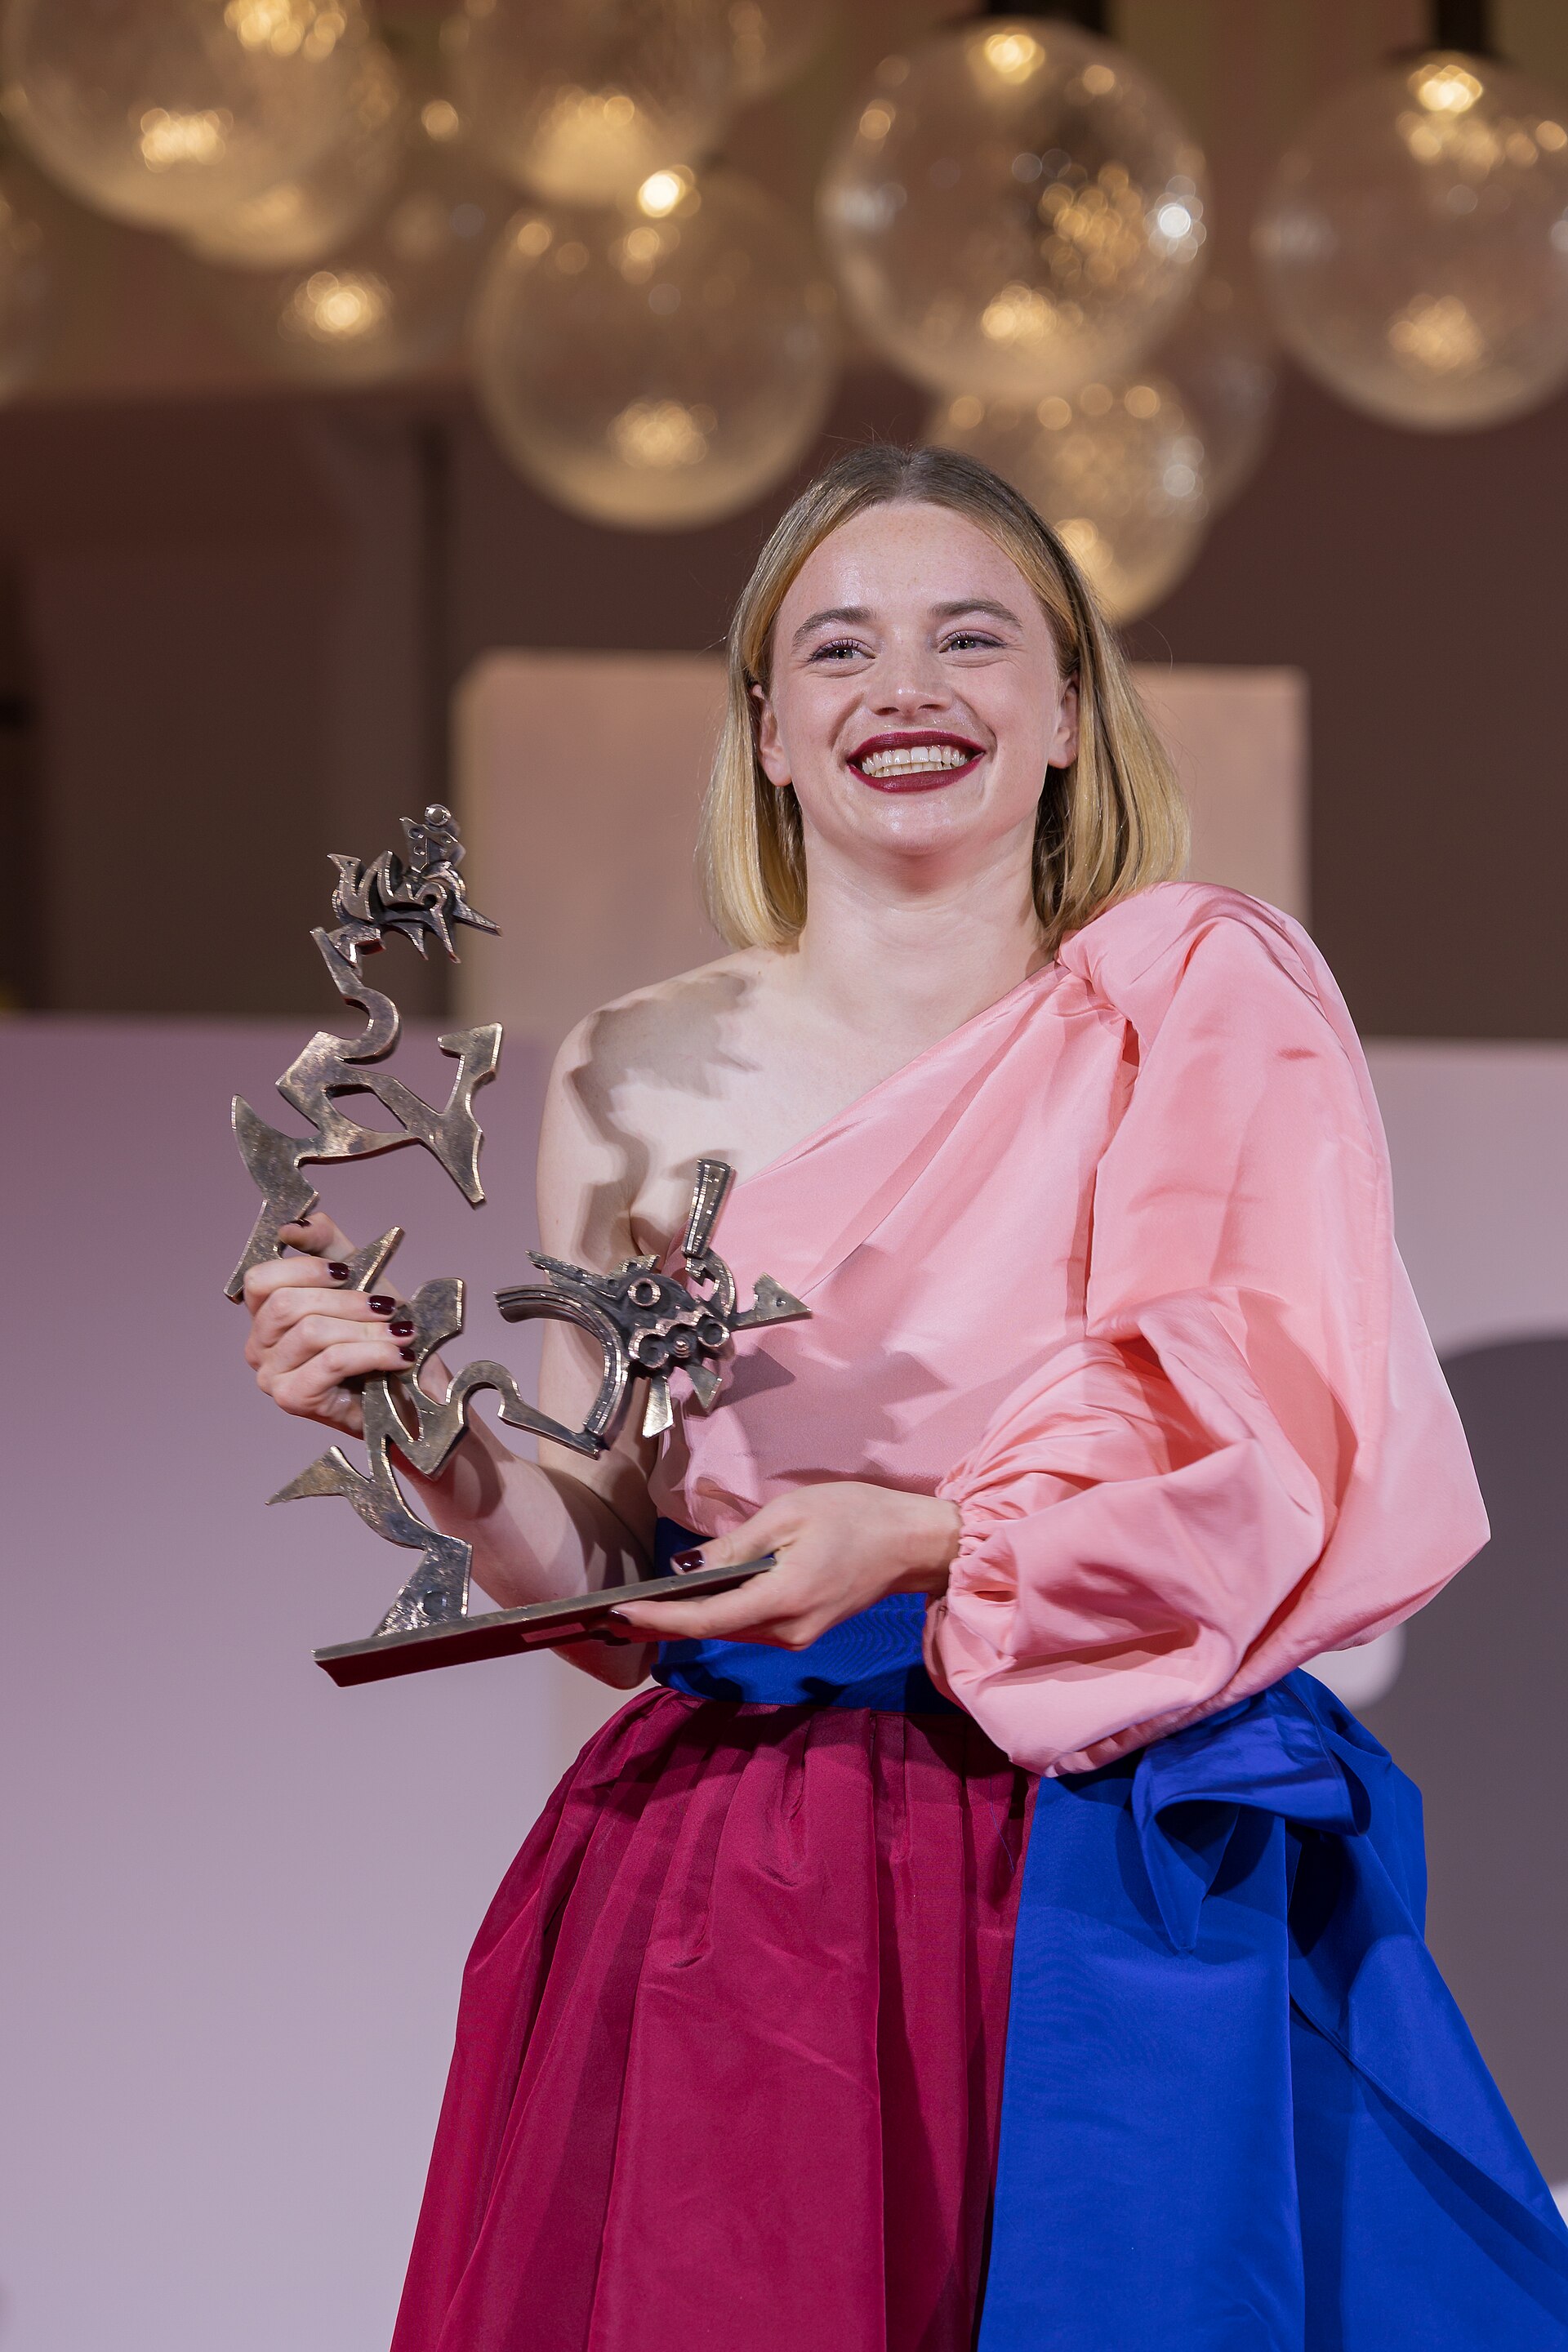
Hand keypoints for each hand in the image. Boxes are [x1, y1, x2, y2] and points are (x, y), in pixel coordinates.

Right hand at [242, 1211, 414, 1438]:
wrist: (410, 1396)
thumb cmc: (380, 1337)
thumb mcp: (357, 1280)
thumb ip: (326, 1245)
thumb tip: (292, 1226)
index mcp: (265, 1315)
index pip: (260, 1280)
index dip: (303, 1268)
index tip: (347, 1272)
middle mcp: (258, 1348)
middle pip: (286, 1305)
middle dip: (346, 1301)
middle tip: (386, 1307)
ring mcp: (271, 1377)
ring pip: (311, 1332)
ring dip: (366, 1328)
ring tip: (401, 1332)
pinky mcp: (293, 1400)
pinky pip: (331, 1361)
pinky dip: (372, 1352)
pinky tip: (399, 1355)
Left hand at [608, 1482, 961, 1651]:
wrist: (913, 1543)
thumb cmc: (855, 1516)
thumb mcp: (789, 1515)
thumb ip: (735, 1546)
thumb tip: (685, 1570)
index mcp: (783, 1599)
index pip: (706, 1619)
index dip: (658, 1619)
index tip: (618, 1613)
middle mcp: (787, 1631)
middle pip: (713, 1631)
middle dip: (663, 1623)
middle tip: (614, 1613)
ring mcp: (797, 1637)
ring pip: (730, 1631)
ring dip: (688, 1620)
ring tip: (642, 1608)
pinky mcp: (803, 1632)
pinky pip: (749, 1626)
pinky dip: (718, 1614)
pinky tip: (694, 1601)